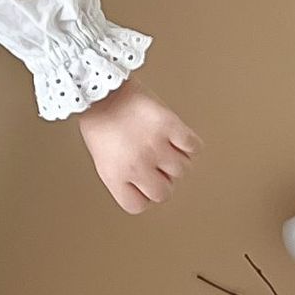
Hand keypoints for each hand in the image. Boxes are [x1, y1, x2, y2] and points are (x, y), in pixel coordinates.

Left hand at [75, 80, 200, 214]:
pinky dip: (189, 143)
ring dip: (177, 158)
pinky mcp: (170, 126)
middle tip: (155, 161)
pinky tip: (176, 134)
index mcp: (114, 176)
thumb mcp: (103, 157)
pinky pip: (194, 147)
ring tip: (162, 142)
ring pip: (183, 170)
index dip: (142, 194)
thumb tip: (152, 187)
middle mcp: (136, 166)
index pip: (138, 206)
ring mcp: (154, 146)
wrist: (102, 88)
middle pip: (164, 193)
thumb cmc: (100, 120)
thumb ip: (124, 177)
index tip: (142, 182)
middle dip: (162, 179)